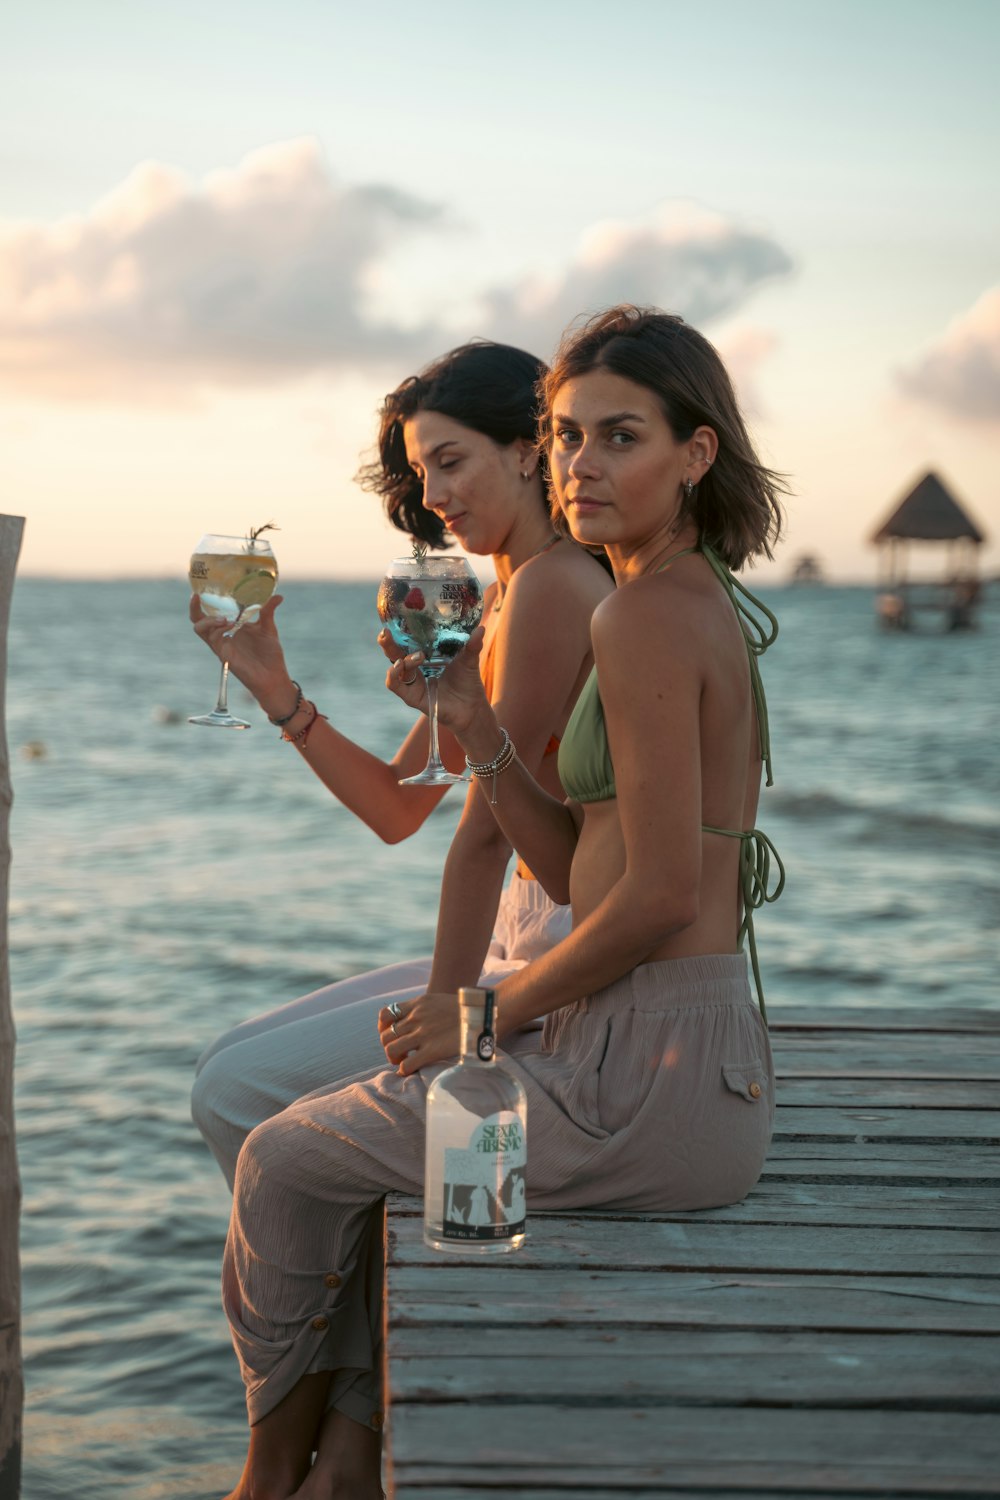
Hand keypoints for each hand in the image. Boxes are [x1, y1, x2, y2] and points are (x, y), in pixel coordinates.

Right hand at [189, 593, 294, 714]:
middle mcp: (222, 634)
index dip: (202, 601)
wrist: (274, 676)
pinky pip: (213, 639)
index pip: (210, 612)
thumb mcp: (268, 628)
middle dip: (194, 608)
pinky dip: (219, 629)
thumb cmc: (270, 654)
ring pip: (200, 628)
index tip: (201, 588)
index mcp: (230, 626)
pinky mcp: (223, 654)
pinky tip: (232, 625)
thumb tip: (278, 596)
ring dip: (209, 619)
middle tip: (197, 596)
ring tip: (225, 617)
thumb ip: (268, 611)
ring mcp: (221, 645)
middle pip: (198, 620)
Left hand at [378, 993, 459, 1075]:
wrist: (483, 1013)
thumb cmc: (466, 1009)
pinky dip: (403, 1070)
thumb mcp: (439, 1000)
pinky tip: (410, 1070)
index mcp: (417, 1004)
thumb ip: (425, 1009)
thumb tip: (419, 1020)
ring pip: (390, 1050)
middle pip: (385, 1036)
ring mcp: (422, 1034)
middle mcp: (416, 1018)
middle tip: (400, 1052)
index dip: (383, 1028)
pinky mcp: (431, 1051)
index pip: (385, 1015)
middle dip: (389, 1046)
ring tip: (404, 1061)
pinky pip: (406, 1065)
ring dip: (394, 1058)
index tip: (392, 1035)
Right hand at [380, 625, 489, 736]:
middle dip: (387, 642)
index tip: (392, 621)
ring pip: (395, 669)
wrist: (472, 707)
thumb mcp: (469, 660)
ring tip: (418, 656)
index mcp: (424, 657)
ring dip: (401, 659)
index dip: (397, 632)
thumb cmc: (467, 682)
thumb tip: (480, 628)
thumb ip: (471, 645)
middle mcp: (415, 669)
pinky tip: (398, 667)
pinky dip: (393, 676)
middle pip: (394, 653)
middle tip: (385, 633)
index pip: (405, 642)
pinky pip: (396, 686)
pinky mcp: (412, 697)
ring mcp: (412, 683)